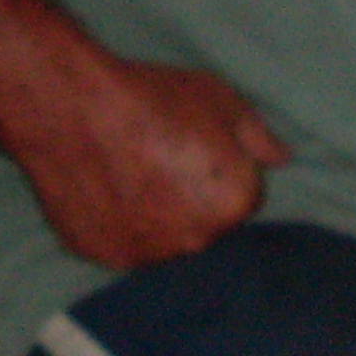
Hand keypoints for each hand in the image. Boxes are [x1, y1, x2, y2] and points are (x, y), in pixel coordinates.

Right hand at [10, 53, 289, 272]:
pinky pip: (123, 244)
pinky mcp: (106, 257)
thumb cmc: (151, 98)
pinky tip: (104, 189)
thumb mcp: (220, 100)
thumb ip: (258, 137)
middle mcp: (196, 241)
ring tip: (129, 173)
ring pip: (164, 239)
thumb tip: (283, 159)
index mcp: (234, 204)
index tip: (195, 148)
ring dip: (156, 217)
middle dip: (191, 199)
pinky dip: (119, 225)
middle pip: (205, 225)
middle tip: (159, 159)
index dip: (222, 171)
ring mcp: (149, 255)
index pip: (244, 199)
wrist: (72, 108)